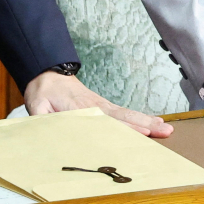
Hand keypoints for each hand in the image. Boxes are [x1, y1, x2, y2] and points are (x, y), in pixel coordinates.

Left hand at [23, 71, 172, 137]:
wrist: (48, 72)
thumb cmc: (43, 91)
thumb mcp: (36, 106)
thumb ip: (41, 118)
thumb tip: (49, 130)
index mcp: (83, 108)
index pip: (108, 119)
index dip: (126, 126)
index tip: (143, 131)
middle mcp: (97, 106)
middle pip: (125, 116)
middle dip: (146, 124)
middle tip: (166, 131)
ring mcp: (102, 106)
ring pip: (128, 114)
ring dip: (148, 122)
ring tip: (166, 129)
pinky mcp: (103, 107)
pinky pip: (124, 113)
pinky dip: (140, 118)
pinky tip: (152, 123)